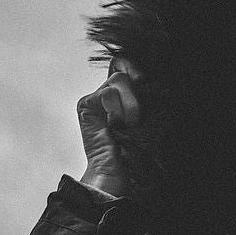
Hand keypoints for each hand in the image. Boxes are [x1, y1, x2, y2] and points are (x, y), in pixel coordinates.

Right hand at [77, 57, 141, 196]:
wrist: (122, 169)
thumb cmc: (140, 146)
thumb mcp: (150, 115)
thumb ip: (146, 93)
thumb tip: (145, 75)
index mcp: (126, 95)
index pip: (128, 65)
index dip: (137, 69)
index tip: (145, 83)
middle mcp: (110, 94)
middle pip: (125, 70)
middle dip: (137, 93)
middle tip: (137, 118)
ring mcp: (96, 98)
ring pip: (120, 79)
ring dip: (131, 104)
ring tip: (129, 124)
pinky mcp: (86, 104)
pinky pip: (108, 92)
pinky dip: (118, 108)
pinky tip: (116, 124)